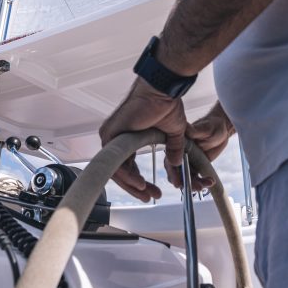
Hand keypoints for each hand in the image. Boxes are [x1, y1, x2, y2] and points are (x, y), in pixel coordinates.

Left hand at [99, 77, 187, 202]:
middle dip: (135, 188)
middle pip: (119, 172)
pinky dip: (127, 175)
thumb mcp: (172, 133)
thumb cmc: (165, 105)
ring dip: (132, 185)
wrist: (161, 90)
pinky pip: (115, 162)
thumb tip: (177, 164)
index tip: (152, 192)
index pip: (128, 167)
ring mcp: (111, 136)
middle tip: (150, 197)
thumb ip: (173, 149)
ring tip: (147, 193)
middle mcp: (116, 138)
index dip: (139, 182)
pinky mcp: (110, 134)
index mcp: (127, 137)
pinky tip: (139, 184)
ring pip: (116, 170)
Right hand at [167, 105, 233, 190]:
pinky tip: (210, 181)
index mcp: (177, 143)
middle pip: (176, 172)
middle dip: (184, 182)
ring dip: (194, 184)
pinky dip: (201, 183)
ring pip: (185, 178)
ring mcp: (187, 161)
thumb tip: (185, 128)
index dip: (172, 171)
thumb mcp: (205, 128)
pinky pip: (194, 178)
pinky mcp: (194, 166)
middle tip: (196, 187)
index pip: (170, 159)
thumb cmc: (212, 125)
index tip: (177, 182)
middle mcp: (179, 153)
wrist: (221, 130)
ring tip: (208, 183)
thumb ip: (196, 130)